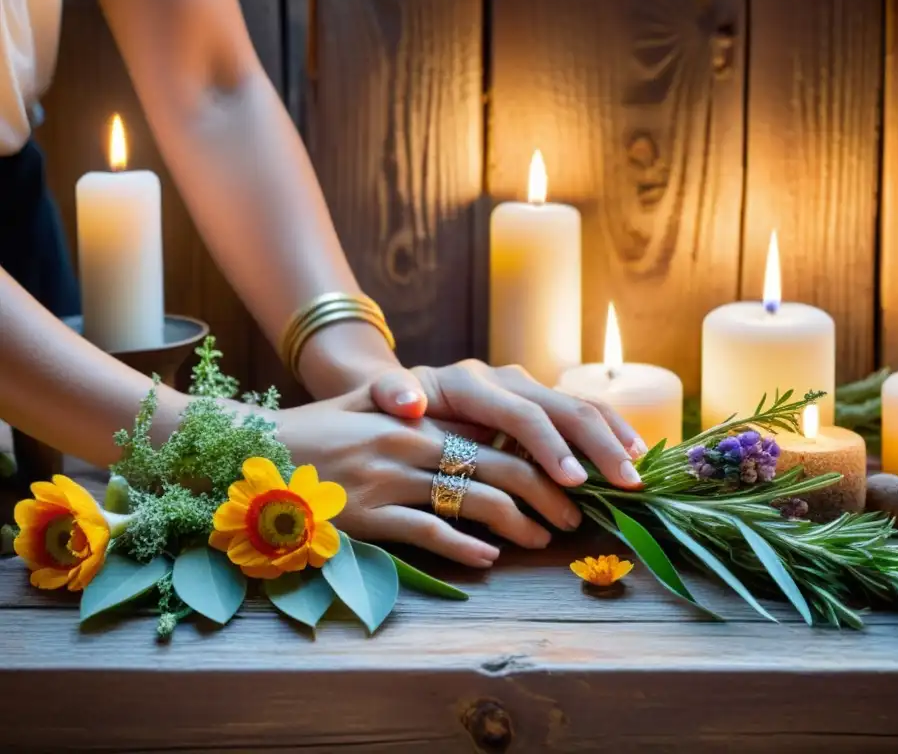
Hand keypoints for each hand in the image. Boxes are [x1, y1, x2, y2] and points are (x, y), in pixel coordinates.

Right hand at [270, 399, 581, 566]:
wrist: (252, 453)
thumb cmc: (317, 433)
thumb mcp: (369, 409)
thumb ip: (422, 415)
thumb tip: (474, 432)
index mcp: (418, 417)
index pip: (497, 435)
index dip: (541, 458)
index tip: (569, 480)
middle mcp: (410, 443)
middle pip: (500, 469)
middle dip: (546, 497)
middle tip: (572, 520)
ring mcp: (389, 480)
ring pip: (474, 502)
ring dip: (517, 525)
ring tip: (541, 540)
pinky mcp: (367, 516)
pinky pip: (428, 532)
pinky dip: (464, 548)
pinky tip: (487, 559)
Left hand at [365, 360, 646, 489]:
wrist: (400, 392)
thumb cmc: (390, 407)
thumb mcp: (377, 399)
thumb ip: (389, 393)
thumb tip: (408, 401)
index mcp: (472, 382)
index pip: (521, 412)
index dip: (550, 446)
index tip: (572, 482)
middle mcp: (508, 380)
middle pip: (564, 407)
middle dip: (598, 446)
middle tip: (626, 484)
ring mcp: (529, 391)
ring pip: (582, 407)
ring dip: (613, 439)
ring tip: (638, 473)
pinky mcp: (540, 406)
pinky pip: (583, 415)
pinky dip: (610, 434)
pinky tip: (633, 457)